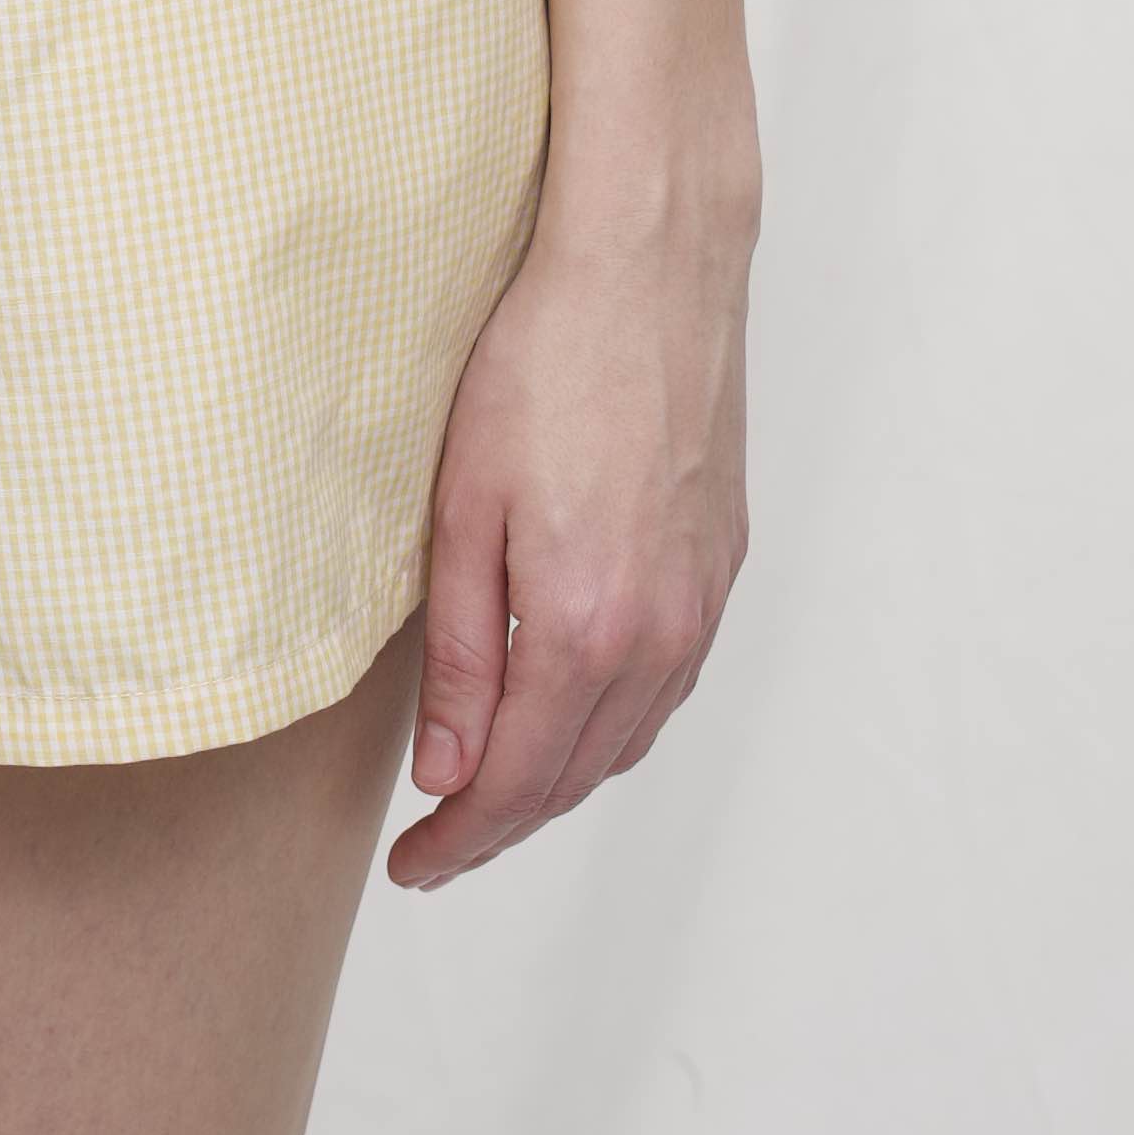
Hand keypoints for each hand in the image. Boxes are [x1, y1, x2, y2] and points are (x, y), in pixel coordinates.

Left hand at [387, 198, 749, 890]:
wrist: (648, 269)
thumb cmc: (541, 364)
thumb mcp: (463, 509)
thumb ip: (462, 656)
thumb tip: (448, 772)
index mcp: (586, 625)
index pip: (517, 782)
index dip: (459, 839)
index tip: (410, 865)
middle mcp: (660, 632)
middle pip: (577, 777)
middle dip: (504, 824)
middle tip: (438, 843)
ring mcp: (702, 600)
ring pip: (630, 739)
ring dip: (562, 781)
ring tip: (493, 790)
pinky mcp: (723, 564)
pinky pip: (668, 685)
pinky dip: (616, 725)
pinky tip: (573, 715)